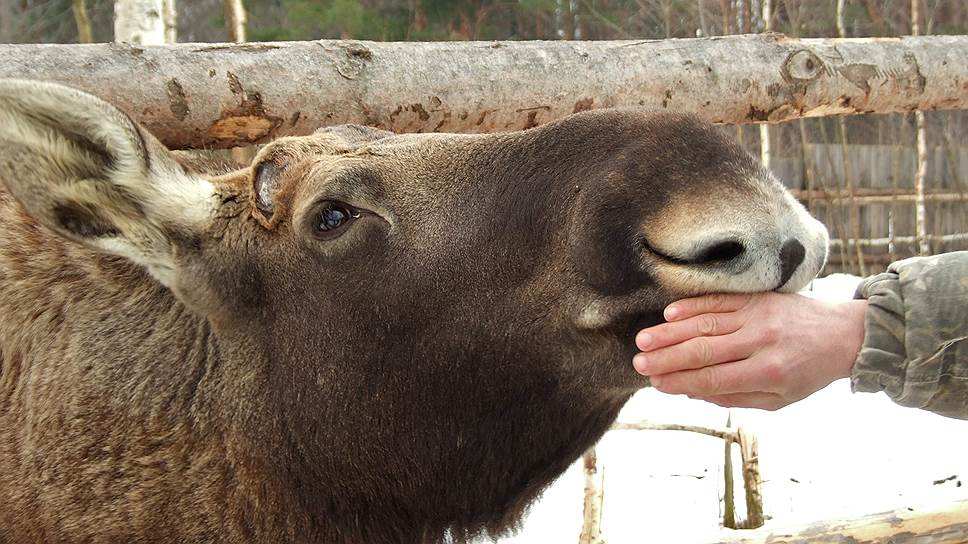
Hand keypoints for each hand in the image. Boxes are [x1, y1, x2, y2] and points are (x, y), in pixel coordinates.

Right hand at [632, 292, 867, 409]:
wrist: (843, 334)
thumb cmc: (808, 372)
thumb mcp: (778, 400)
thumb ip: (735, 396)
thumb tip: (692, 391)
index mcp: (768, 373)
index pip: (713, 379)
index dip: (680, 382)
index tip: (656, 384)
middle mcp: (761, 342)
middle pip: (703, 351)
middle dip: (666, 358)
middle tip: (639, 363)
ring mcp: (757, 316)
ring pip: (705, 324)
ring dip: (670, 333)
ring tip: (643, 341)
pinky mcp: (756, 297)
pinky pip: (718, 301)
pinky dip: (691, 307)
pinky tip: (669, 315)